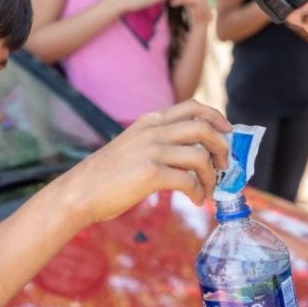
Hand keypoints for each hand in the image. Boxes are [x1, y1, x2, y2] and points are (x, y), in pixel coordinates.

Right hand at [57, 100, 229, 224]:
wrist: (79, 192)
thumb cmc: (107, 175)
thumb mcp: (133, 145)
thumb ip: (158, 141)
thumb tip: (193, 153)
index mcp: (150, 121)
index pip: (192, 106)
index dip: (216, 117)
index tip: (228, 132)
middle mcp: (152, 131)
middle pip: (203, 128)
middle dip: (222, 147)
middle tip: (224, 165)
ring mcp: (151, 151)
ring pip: (200, 156)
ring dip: (212, 176)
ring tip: (209, 190)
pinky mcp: (150, 173)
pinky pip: (188, 180)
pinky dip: (199, 192)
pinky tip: (196, 200)